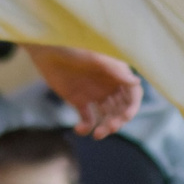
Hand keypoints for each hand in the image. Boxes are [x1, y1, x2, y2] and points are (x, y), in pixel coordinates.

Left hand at [26, 45, 141, 136]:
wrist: (46, 50)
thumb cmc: (73, 48)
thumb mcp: (95, 58)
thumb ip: (115, 70)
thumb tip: (136, 81)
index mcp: (117, 75)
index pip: (133, 95)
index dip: (132, 107)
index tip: (125, 117)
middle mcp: (109, 86)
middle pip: (121, 109)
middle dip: (118, 121)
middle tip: (108, 129)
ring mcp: (95, 95)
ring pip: (107, 117)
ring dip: (105, 127)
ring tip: (97, 135)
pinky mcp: (79, 101)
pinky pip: (88, 119)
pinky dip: (86, 127)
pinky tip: (80, 129)